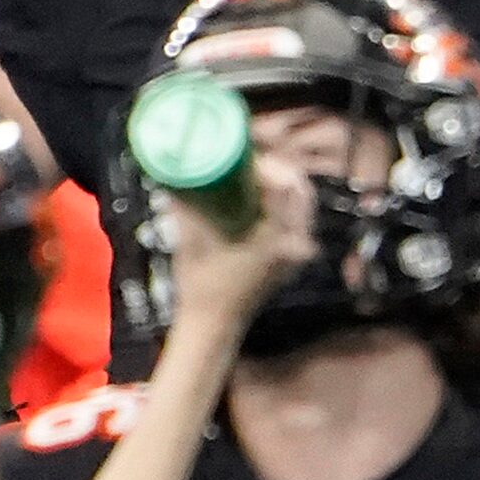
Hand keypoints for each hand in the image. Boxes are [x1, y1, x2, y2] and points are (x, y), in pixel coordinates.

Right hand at [165, 158, 315, 334]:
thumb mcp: (192, 239)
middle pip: (299, 188)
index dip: (265, 164)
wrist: (214, 322)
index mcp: (276, 240)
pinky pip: (298, 215)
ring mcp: (300, 250)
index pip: (285, 186)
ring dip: (281, 182)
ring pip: (301, 200)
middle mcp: (296, 244)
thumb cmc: (201, 284)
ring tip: (251, 175)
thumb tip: (179, 166)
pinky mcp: (295, 253)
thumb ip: (187, 204)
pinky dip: (283, 199)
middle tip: (247, 161)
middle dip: (275, 168)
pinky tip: (260, 195)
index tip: (242, 157)